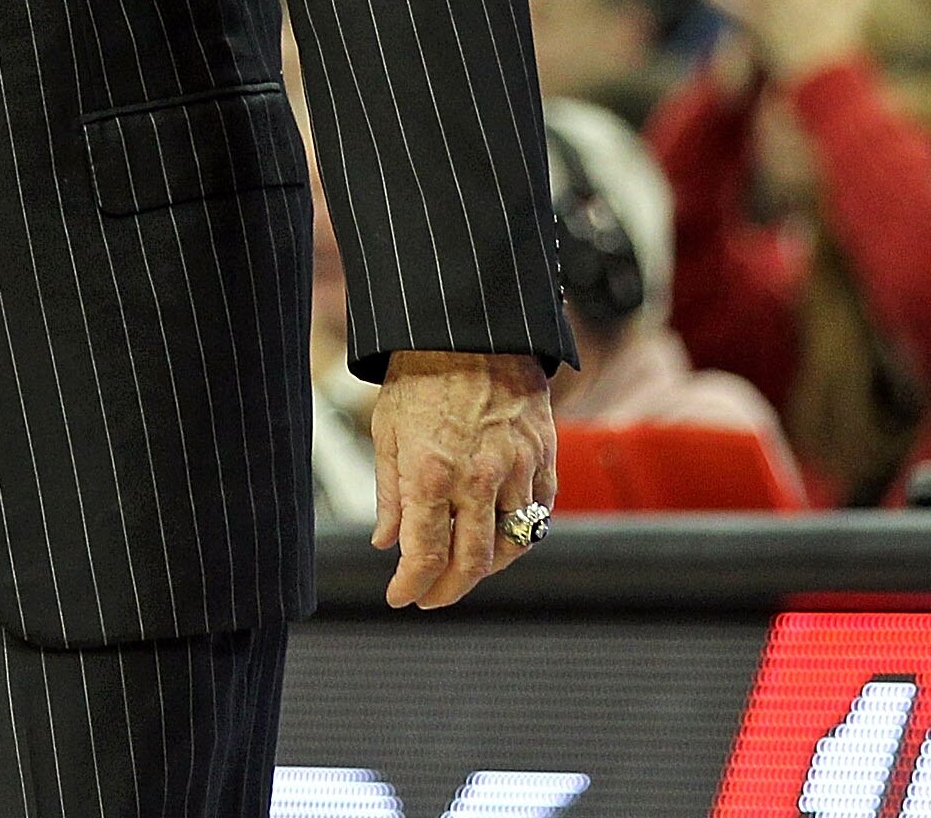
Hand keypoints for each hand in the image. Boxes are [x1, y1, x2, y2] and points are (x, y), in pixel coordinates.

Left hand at [369, 349, 554, 607]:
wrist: (469, 332)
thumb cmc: (418, 377)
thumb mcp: (388, 431)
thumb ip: (389, 493)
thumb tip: (386, 543)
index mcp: (431, 473)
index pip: (425, 554)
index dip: (411, 585)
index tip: (400, 597)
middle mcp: (478, 479)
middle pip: (471, 562)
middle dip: (448, 589)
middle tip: (430, 597)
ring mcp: (518, 470)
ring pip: (510, 545)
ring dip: (485, 568)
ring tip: (461, 569)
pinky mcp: (544, 459)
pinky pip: (539, 515)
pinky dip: (519, 537)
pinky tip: (497, 539)